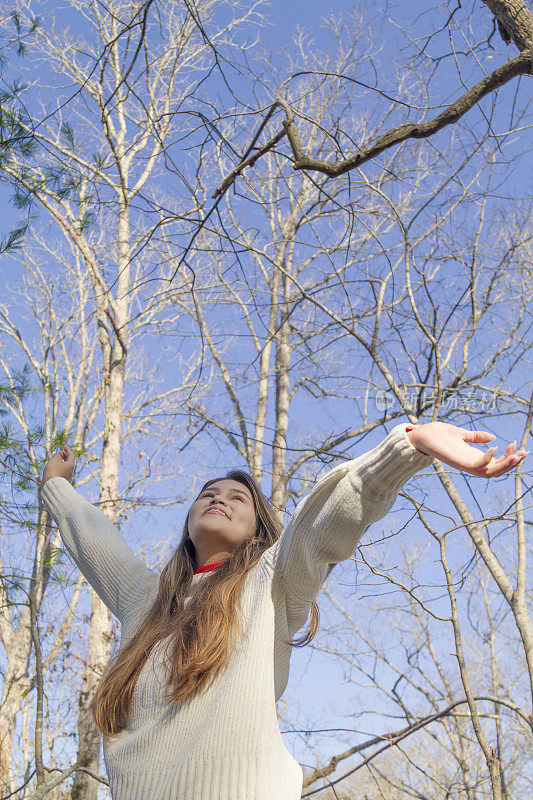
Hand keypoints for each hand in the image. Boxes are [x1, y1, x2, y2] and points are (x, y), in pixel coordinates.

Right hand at [41, 444, 76, 487]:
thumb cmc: (53, 470)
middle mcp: (70, 470)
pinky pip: (61, 471)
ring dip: (61, 461)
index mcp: (71, 465)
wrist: (50, 483)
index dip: (68, 450)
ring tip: (55, 459)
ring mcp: (66, 476)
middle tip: (60, 452)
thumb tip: (58, 455)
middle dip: (65, 456)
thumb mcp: (55, 459)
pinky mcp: (61, 479)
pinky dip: (59, 467)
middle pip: (69, 461)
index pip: (71, 455)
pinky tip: (53, 466)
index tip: (64, 446)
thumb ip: (57, 455)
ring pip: (65, 466)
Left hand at [406, 421, 528, 477]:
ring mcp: (464, 464)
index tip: (519, 447)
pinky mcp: (457, 462)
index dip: (509, 458)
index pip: (496, 463)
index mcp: (473, 457)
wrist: (420, 435)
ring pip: (490, 472)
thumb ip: (476, 437)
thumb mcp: (461, 434)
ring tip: (514, 453)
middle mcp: (470, 463)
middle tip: (523, 452)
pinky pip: (476, 467)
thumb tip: (493, 437)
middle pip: (496, 470)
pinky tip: (495, 448)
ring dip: (504, 464)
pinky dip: (487, 459)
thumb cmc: (437, 435)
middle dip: (511, 463)